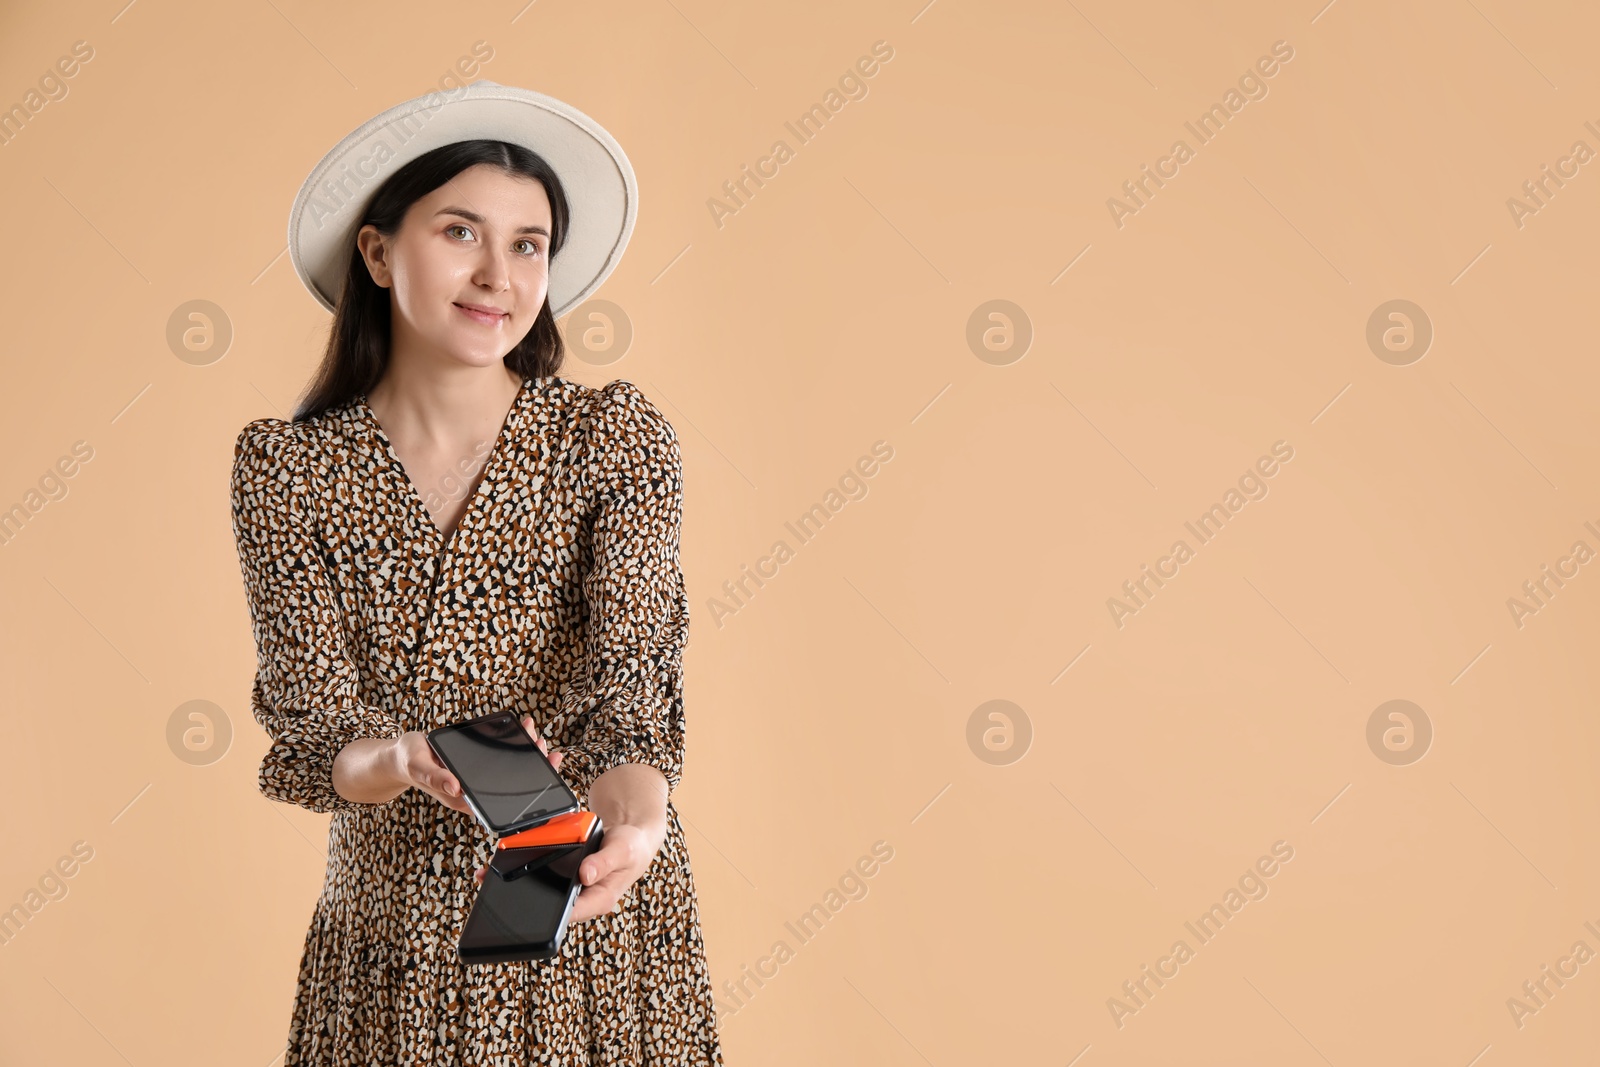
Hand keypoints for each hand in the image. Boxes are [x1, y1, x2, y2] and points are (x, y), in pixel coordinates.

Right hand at [397, 712, 560, 813]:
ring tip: (537, 736)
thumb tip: (455, 787)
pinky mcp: (477, 767)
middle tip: (544, 748)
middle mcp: (473, 792)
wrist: (402, 756)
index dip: (522, 789)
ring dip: (525, 754)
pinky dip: (514, 745)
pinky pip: (501, 759)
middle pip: (509, 786)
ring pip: (509, 771)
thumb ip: (435, 777)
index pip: (498, 801)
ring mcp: (476, 780)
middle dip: (531, 768)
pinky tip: (524, 731)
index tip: (540, 773)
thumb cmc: (409, 762)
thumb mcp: (418, 766)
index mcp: (462, 799)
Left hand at [470, 822, 664, 924]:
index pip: (569, 914)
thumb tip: (585, 875)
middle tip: (493, 888)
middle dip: (521, 900)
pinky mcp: (565, 879)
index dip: (546, 915)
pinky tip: (504, 865)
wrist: (631, 838)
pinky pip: (542, 877)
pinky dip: (525, 869)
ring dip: (517, 884)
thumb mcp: (622, 850)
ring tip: (488, 877)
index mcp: (598, 899)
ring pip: (541, 892)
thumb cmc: (630, 847)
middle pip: (549, 905)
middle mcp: (582, 898)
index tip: (524, 909)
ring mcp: (572, 889)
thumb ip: (604, 862)